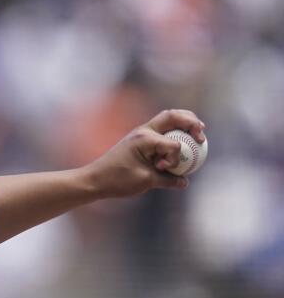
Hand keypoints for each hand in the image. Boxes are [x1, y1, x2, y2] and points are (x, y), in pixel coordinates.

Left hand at [83, 109, 205, 198]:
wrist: (95, 179)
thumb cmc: (118, 180)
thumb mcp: (146, 181)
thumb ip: (168, 180)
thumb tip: (185, 182)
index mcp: (145, 139)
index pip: (173, 143)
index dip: (176, 158)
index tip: (164, 169)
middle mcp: (144, 131)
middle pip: (173, 115)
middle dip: (191, 121)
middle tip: (202, 131)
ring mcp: (141, 133)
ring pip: (167, 119)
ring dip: (183, 122)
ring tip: (198, 130)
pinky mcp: (139, 139)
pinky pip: (161, 131)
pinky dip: (173, 132)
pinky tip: (182, 140)